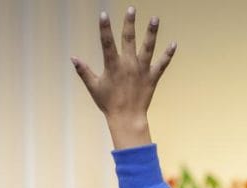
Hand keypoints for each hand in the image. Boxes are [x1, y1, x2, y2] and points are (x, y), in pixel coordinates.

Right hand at [72, 7, 176, 148]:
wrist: (127, 118)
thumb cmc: (109, 104)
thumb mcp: (93, 87)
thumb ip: (84, 71)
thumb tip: (73, 58)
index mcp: (113, 65)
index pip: (107, 42)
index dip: (105, 28)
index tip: (103, 14)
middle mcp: (128, 65)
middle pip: (129, 39)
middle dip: (130, 23)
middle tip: (132, 8)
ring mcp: (142, 70)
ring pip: (148, 48)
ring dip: (151, 33)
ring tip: (155, 19)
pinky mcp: (152, 78)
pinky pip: (162, 64)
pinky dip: (168, 55)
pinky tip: (174, 44)